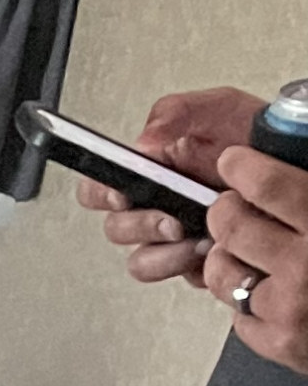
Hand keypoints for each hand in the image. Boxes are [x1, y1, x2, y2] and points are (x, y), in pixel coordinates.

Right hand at [80, 85, 260, 286]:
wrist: (299, 164)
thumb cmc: (261, 139)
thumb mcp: (221, 108)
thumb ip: (177, 112)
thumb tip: (143, 142)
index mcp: (149, 172)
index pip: (98, 187)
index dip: (100, 194)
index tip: (120, 195)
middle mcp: (156, 206)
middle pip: (116, 229)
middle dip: (141, 227)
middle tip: (171, 220)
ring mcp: (175, 236)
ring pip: (142, 261)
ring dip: (164, 256)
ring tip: (197, 241)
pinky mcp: (198, 261)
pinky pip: (180, 277)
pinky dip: (196, 268)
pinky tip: (217, 250)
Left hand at [204, 139, 307, 374]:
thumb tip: (301, 158)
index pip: (269, 186)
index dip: (243, 168)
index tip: (234, 162)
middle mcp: (307, 266)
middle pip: (232, 226)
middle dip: (225, 210)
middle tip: (231, 206)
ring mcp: (288, 309)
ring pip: (222, 272)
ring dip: (227, 256)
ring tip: (244, 250)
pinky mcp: (278, 343)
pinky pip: (237, 315)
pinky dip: (247, 301)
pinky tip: (270, 290)